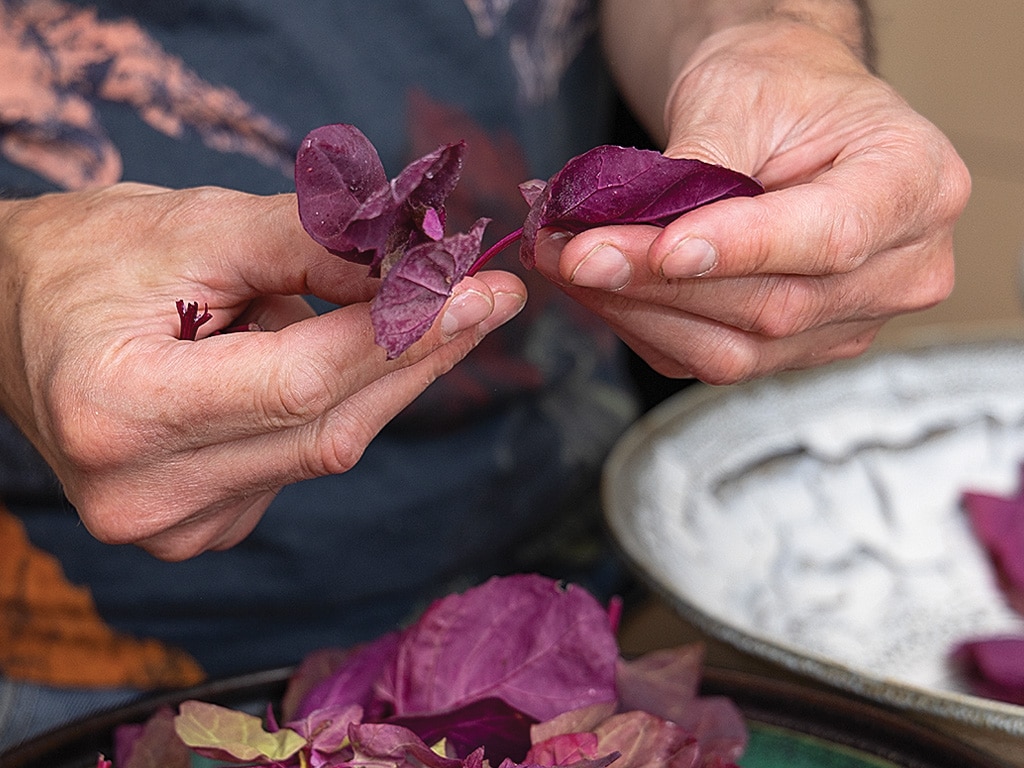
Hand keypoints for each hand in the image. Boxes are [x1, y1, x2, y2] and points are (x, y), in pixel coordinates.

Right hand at [0, 183, 524, 558]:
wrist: (17, 318)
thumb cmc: (94, 259)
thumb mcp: (199, 225)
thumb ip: (313, 244)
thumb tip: (422, 266)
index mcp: (119, 410)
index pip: (299, 383)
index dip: (402, 336)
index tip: (483, 290)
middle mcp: (140, 493)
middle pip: (328, 430)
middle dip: (419, 358)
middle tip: (488, 299)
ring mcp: (171, 526)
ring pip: (326, 451)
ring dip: (383, 378)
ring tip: (403, 311)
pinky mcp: (200, 530)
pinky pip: (301, 466)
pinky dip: (337, 407)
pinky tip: (333, 360)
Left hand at [535, 20, 969, 383]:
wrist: (786, 117)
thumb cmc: (778, 88)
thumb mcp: (742, 96)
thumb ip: (700, 168)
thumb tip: (628, 229)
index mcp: (915, 185)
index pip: (832, 236)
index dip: (742, 249)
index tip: (663, 245)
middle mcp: (902, 270)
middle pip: (774, 307)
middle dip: (658, 283)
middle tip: (573, 251)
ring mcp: (850, 322)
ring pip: (736, 350)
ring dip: (638, 311)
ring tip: (568, 263)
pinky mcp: (797, 350)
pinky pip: (711, 359)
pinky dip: (645, 326)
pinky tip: (600, 290)